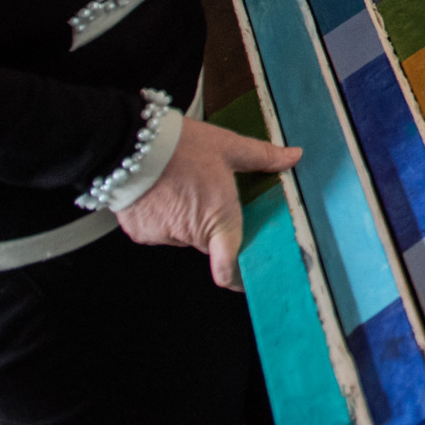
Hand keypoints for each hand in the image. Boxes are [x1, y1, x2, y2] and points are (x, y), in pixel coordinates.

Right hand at [115, 119, 299, 289]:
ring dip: (186, 218)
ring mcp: (163, 236)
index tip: (246, 280)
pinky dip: (163, 217)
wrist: (132, 144)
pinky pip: (159, 230)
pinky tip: (163, 192)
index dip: (238, 277)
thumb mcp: (228, 146)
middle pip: (209, 240)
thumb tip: (292, 156)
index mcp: (219, 217)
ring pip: (183, 234)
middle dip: (212, 223)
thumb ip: (262, 156)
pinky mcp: (141, 233)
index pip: (230, 266)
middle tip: (208, 194)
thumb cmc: (181, 145)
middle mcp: (191, 233)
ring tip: (183, 185)